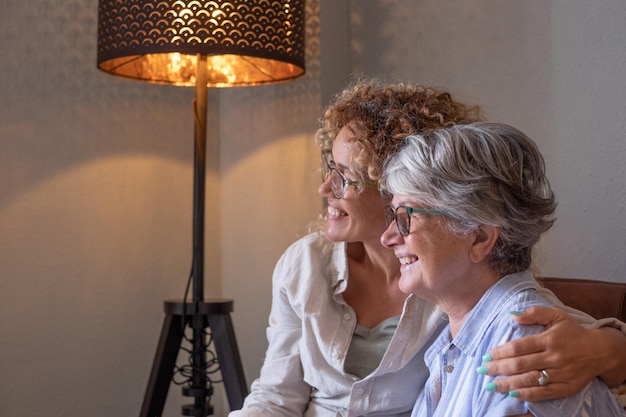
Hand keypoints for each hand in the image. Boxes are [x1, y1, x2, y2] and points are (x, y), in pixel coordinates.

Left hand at [480, 306, 612, 400]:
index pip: (519, 347)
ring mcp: (561, 373)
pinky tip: (513, 395)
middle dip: (498, 368)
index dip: (501, 352)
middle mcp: (554, 357)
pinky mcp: (567, 387)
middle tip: (482, 371)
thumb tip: (513, 315)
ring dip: (508, 384)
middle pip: (521, 364)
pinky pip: (545, 393)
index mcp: (549, 339)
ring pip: (530, 380)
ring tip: (491, 386)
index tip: (486, 355)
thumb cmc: (574, 332)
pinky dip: (528, 394)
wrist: (601, 351)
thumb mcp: (557, 315)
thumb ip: (534, 313)